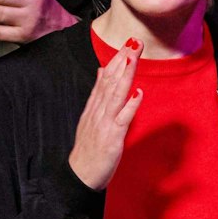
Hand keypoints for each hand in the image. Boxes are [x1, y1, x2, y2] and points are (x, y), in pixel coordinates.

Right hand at [68, 38, 143, 189]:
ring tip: (133, 58)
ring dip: (125, 76)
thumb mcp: (90, 117)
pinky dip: (130, 105)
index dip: (116, 60)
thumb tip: (104, 70)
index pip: (106, 79)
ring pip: (116, 96)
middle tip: (133, 42)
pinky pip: (122, 119)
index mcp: (94, 107)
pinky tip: (138, 93)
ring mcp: (104, 124)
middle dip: (123, 61)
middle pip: (111, 82)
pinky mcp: (112, 138)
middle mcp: (98, 112)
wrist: (79, 176)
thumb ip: (98, 94)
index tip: (126, 44)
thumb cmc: (88, 148)